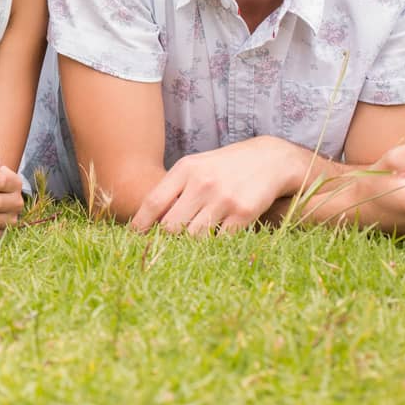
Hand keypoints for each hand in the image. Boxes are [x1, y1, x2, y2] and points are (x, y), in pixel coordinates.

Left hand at [130, 136, 300, 234]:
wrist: (270, 159)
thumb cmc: (225, 167)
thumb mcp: (196, 167)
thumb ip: (174, 189)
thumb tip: (149, 220)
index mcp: (185, 169)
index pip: (153, 202)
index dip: (141, 223)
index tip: (134, 237)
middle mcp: (202, 183)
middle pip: (171, 225)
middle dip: (166, 238)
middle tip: (166, 244)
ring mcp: (224, 198)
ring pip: (194, 237)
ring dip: (190, 244)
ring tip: (190, 244)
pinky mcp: (244, 213)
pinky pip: (220, 240)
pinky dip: (214, 245)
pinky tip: (214, 241)